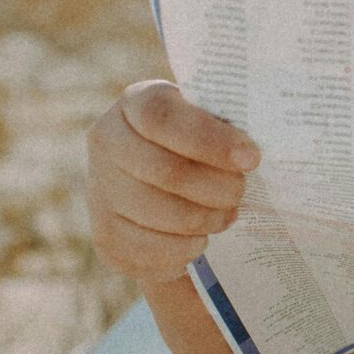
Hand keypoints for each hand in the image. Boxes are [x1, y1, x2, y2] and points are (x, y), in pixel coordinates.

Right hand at [86, 80, 259, 288]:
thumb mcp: (211, 119)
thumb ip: (228, 124)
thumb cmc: (201, 143)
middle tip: (240, 192)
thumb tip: (253, 153)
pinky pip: (150, 250)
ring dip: (205, 220)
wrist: (162, 182)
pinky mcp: (105, 236)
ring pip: (160, 214)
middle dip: (216, 187)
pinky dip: (185, 249)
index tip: (251, 158)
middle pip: (166, 171)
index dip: (209, 139)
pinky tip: (201, 239)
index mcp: (136, 102)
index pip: (163, 117)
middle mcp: (107, 142)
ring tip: (227, 215)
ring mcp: (99, 190)